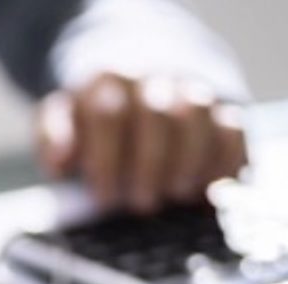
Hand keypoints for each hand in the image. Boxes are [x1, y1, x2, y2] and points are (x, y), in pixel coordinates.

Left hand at [36, 72, 247, 212]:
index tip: (104, 198)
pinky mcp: (225, 108)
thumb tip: (59, 161)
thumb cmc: (96, 117)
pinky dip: (224, 164)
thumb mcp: (62, 121)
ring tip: (175, 195)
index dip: (106, 161)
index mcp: (106, 83)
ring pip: (198, 117)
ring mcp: (192, 91)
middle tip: (141, 204)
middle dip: (149, 164)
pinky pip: (234, 130)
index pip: (108, 115)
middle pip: (156, 115)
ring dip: (188, 162)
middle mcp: (153, 80)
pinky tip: (207, 193)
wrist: (141, 76)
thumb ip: (53, 138)